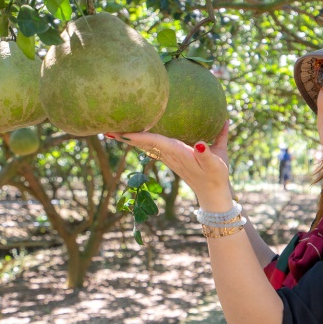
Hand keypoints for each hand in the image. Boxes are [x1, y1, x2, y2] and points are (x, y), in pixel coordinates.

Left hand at [106, 120, 232, 207]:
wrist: (212, 193)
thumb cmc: (216, 176)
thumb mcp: (215, 164)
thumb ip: (207, 153)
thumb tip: (200, 143)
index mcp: (177, 152)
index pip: (154, 141)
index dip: (139, 136)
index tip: (123, 133)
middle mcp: (168, 154)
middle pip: (143, 143)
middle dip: (125, 137)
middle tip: (106, 130)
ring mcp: (167, 157)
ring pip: (144, 144)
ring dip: (128, 138)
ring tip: (111, 131)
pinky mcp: (169, 157)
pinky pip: (150, 145)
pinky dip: (139, 139)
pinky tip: (129, 135)